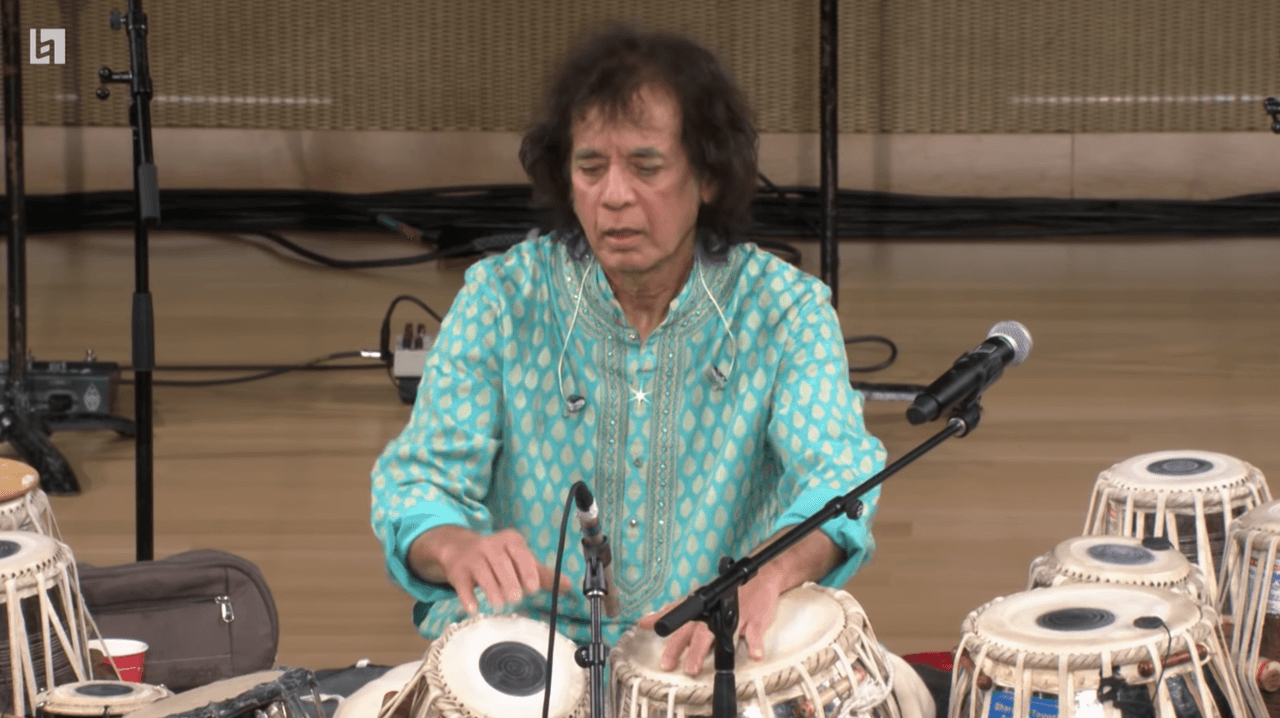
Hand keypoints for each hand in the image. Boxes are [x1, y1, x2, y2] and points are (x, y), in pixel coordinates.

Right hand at [413, 526, 571, 613]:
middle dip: (509, 581)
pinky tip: (473, 609)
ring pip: (482, 572)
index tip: (533, 587)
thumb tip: (569, 586)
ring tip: (500, 604)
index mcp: (511, 541)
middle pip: (500, 562)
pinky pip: (462, 584)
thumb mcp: (520, 561)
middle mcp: (490, 545)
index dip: (526, 569)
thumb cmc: (499, 558)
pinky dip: (467, 597)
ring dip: (491, 589)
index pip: (520, 553)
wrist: (461, 550)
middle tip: (516, 598)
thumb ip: (543, 574)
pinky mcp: (458, 572)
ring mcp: (473, 558)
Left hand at [635, 567, 785, 675]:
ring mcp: (736, 616)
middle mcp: (716, 613)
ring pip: (719, 635)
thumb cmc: (730, 592)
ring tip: (696, 669)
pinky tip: (755, 655)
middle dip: (682, 649)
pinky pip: (754, 634)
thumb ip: (675, 610)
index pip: (677, 611)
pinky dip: (755, 645)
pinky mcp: (755, 620)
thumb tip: (644, 621)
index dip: (660, 617)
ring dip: (705, 651)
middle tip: (670, 665)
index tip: (644, 625)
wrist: (762, 577)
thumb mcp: (703, 598)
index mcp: (702, 608)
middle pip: (696, 632)